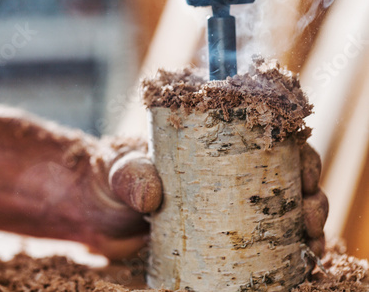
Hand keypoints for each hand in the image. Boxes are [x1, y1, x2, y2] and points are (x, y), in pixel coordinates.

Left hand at [93, 140, 327, 259]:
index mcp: (212, 147)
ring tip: (312, 241)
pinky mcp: (216, 240)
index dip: (296, 153)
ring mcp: (223, 209)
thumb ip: (130, 175)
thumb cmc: (108, 179)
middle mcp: (225, 176)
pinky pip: (258, 244)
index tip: (307, 171)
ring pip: (279, 212)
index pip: (265, 141)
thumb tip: (151, 196)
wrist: (92, 213)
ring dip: (306, 225)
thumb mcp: (120, 170)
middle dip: (310, 193)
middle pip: (282, 179)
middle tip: (312, 211)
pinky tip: (299, 262)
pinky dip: (284, 252)